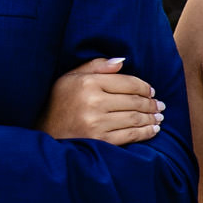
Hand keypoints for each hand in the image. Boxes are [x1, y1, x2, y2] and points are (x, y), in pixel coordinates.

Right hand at [40, 57, 162, 144]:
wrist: (42, 133)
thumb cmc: (57, 102)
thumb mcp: (71, 77)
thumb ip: (97, 66)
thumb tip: (123, 61)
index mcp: (88, 83)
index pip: (128, 82)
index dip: (144, 87)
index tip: (152, 91)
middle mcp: (94, 102)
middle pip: (134, 101)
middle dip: (151, 103)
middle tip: (160, 105)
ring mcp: (97, 123)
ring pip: (135, 118)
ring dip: (152, 118)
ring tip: (159, 117)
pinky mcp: (100, 141)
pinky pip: (130, 135)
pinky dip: (146, 133)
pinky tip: (153, 130)